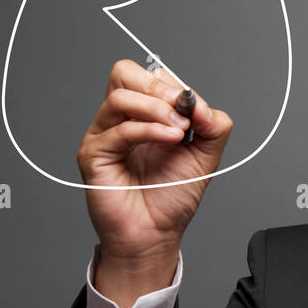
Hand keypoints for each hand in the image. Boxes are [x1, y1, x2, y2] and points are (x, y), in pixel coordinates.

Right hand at [76, 59, 233, 298]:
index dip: (174, 85)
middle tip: (183, 110)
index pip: (149, 76)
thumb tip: (202, 104)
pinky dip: (148, 130)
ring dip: (157, 108)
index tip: (195, 109)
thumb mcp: (206, 155)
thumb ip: (213, 125)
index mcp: (143, 114)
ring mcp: (104, 135)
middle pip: (123, 73)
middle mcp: (120, 120)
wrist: (156, 234)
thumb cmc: (172, 196)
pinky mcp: (94, 155)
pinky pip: (118, 129)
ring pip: (120, 97)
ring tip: (180, 131)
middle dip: (159, 86)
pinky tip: (170, 140)